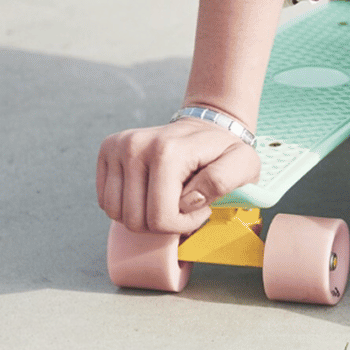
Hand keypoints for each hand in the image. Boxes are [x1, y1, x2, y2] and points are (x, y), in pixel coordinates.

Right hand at [96, 118, 259, 234]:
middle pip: (135, 220)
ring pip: (116, 214)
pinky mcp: (108, 151)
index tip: (200, 208)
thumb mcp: (244, 164)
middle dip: (163, 223)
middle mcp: (135, 146)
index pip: (160, 218)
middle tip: (184, 205)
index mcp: (167, 151)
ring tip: (168, 198)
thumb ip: (224, 181)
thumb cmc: (225, 151)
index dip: (184, 224)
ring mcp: (117, 147)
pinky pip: (106, 201)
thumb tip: (188, 200)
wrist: (207, 125)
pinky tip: (150, 192)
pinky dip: (128, 205)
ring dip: (144, 215)